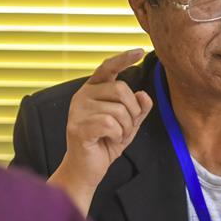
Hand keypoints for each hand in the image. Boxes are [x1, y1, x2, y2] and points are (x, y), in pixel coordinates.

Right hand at [48, 49, 153, 214]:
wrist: (88, 169)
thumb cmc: (106, 142)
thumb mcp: (129, 123)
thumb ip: (138, 108)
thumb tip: (143, 94)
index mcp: (93, 89)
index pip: (108, 67)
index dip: (124, 58)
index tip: (139, 51)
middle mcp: (83, 95)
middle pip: (121, 89)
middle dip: (132, 111)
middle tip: (125, 128)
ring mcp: (78, 110)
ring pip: (118, 109)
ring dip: (125, 127)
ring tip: (116, 136)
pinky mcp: (77, 126)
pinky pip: (110, 124)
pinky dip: (117, 135)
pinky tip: (109, 141)